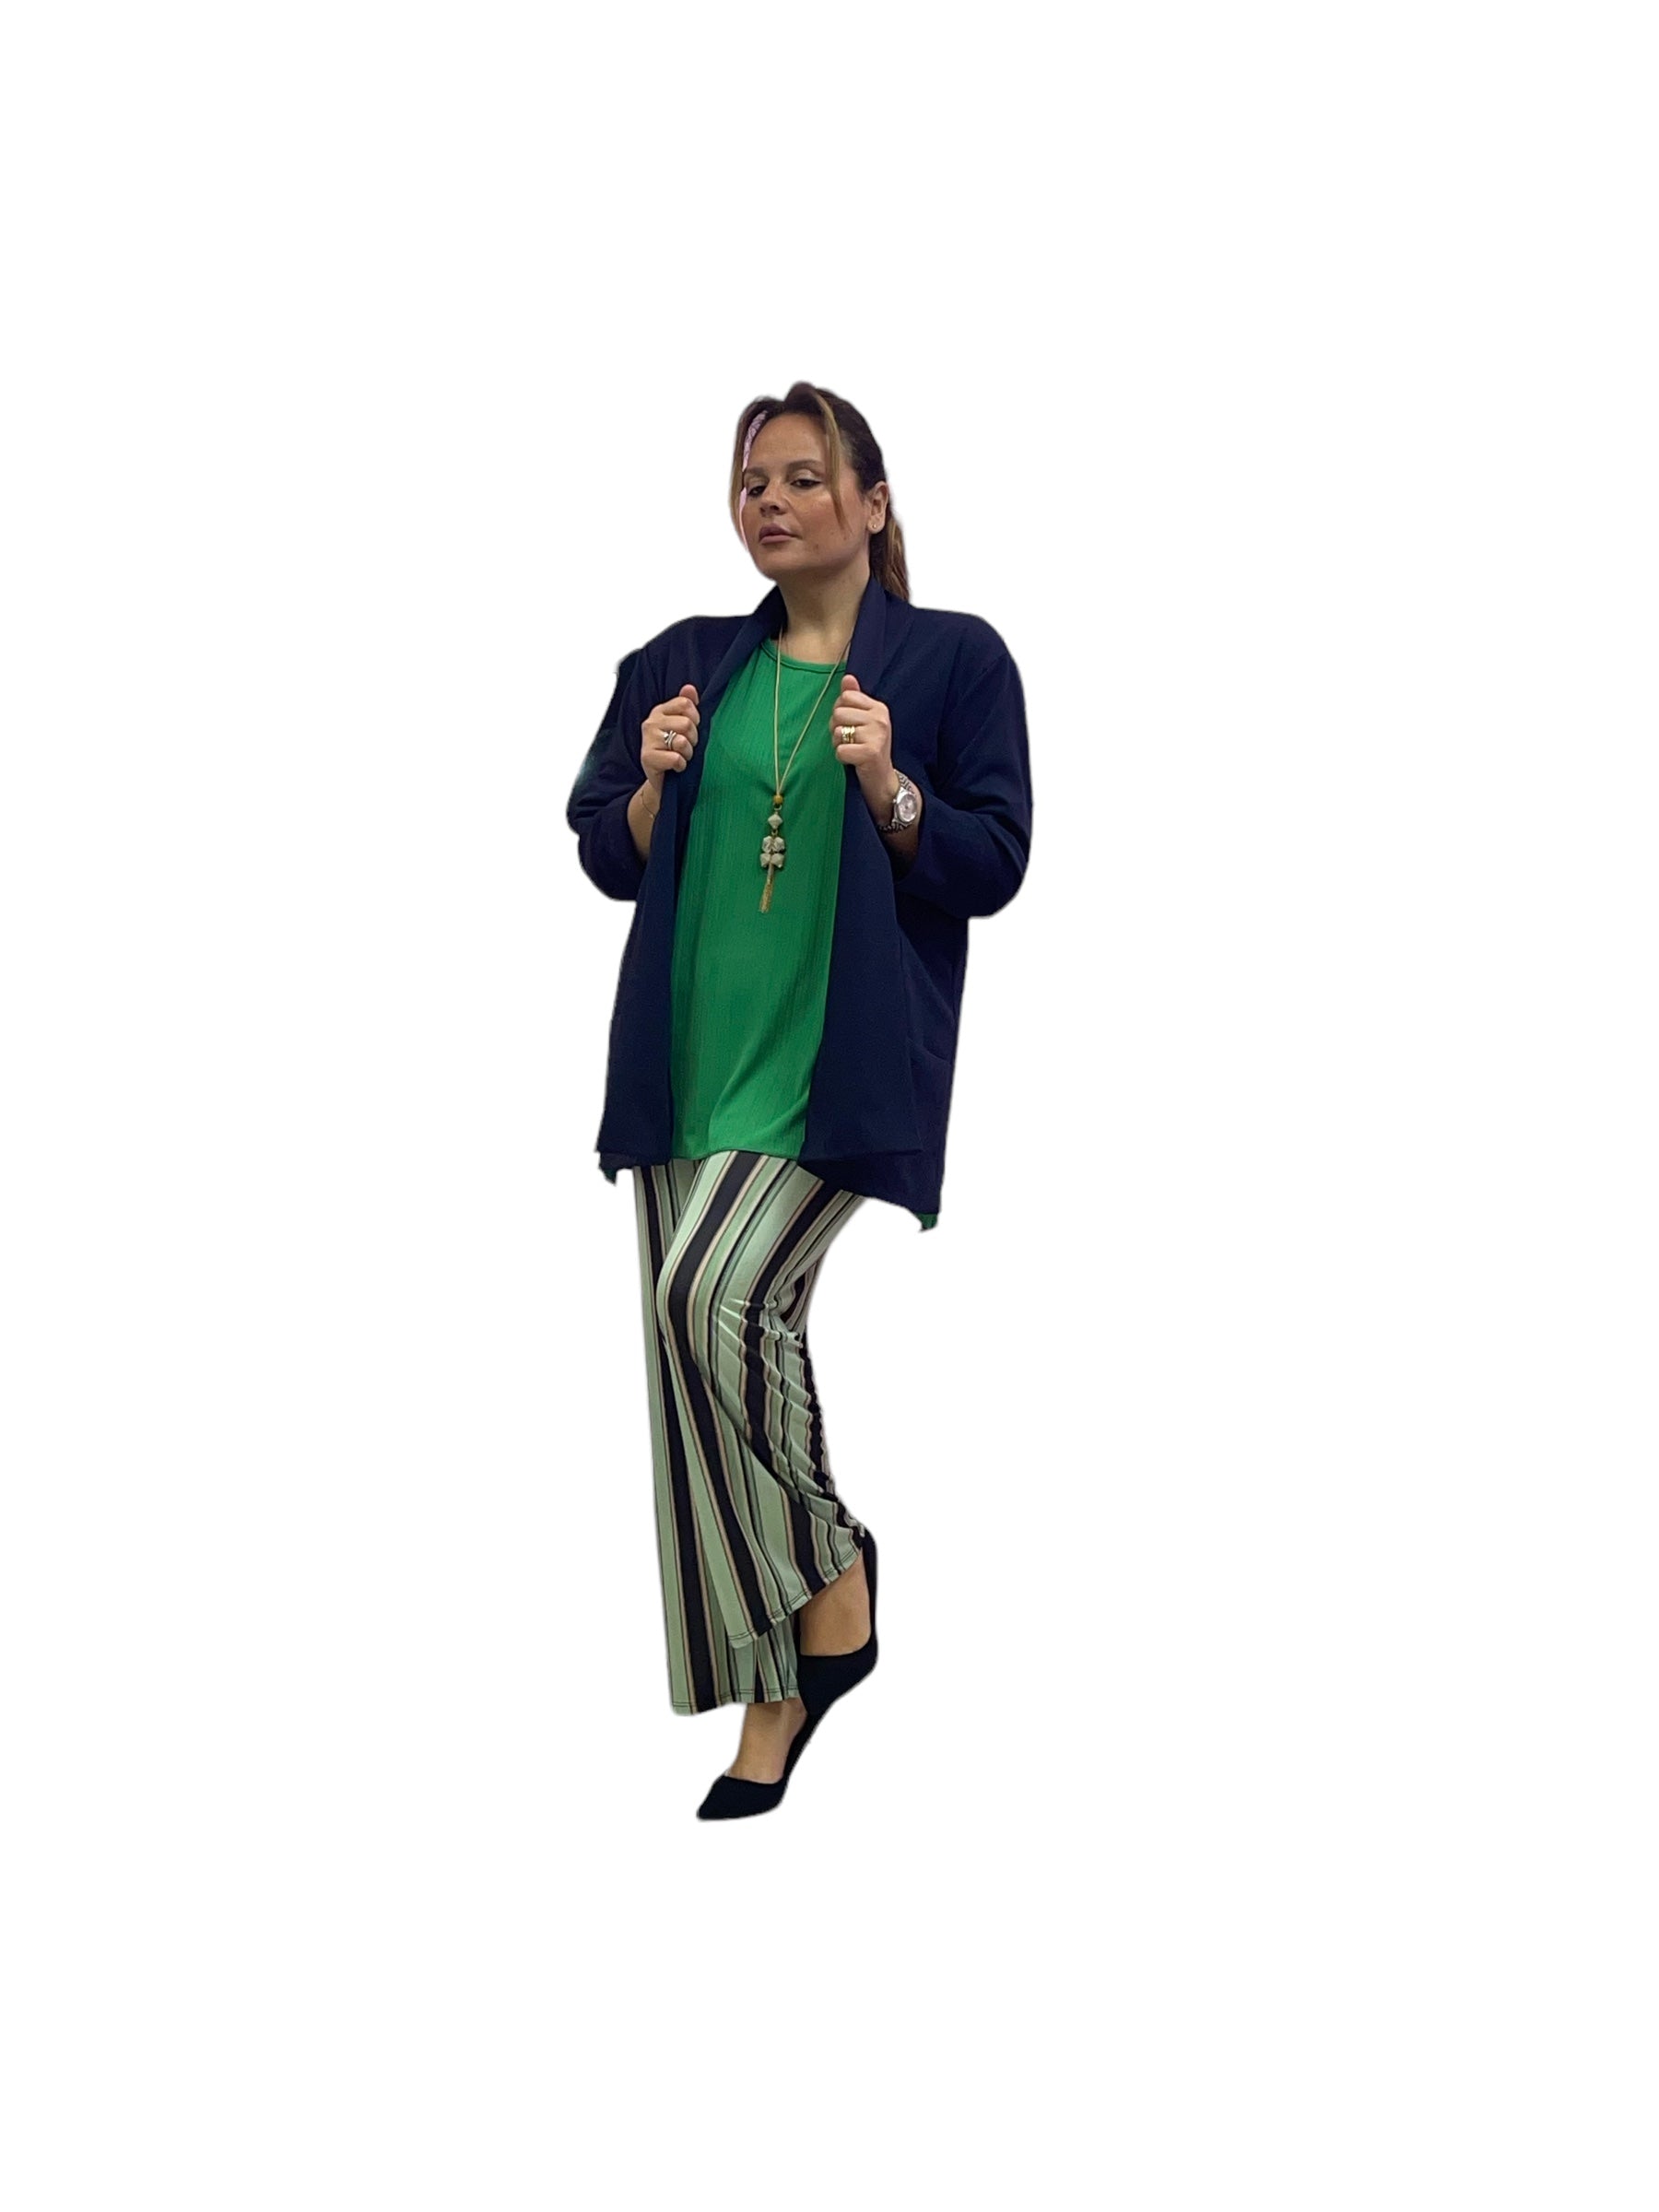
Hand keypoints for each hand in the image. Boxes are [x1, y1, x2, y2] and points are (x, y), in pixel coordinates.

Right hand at [641, 684, 699, 789]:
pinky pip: (676, 758)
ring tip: (682, 757)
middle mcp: (650, 723)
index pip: (685, 703)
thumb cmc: (673, 751)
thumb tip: (690, 688)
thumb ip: (686, 705)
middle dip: (693, 739)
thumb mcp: (681, 726)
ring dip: (688, 753)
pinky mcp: (647, 757)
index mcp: (659, 711)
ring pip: (682, 741)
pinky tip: (676, 767)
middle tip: (687, 747)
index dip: (695, 718)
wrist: (661, 781)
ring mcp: (647, 740)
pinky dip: (681, 765)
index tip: (692, 729)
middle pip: (686, 723)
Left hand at [830, 674, 897, 807]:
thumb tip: (847, 678)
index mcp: (878, 708)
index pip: (845, 697)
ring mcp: (877, 735)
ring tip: (852, 750)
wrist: (882, 780)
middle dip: (837, 729)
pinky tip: (853, 761)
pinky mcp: (870, 753)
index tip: (850, 725)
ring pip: (837, 732)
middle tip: (850, 741)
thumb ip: (855, 698)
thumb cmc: (869, 748)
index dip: (840, 711)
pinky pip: (840, 750)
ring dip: (839, 744)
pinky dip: (842, 758)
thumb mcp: (865, 721)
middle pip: (838, 713)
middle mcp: (880, 719)